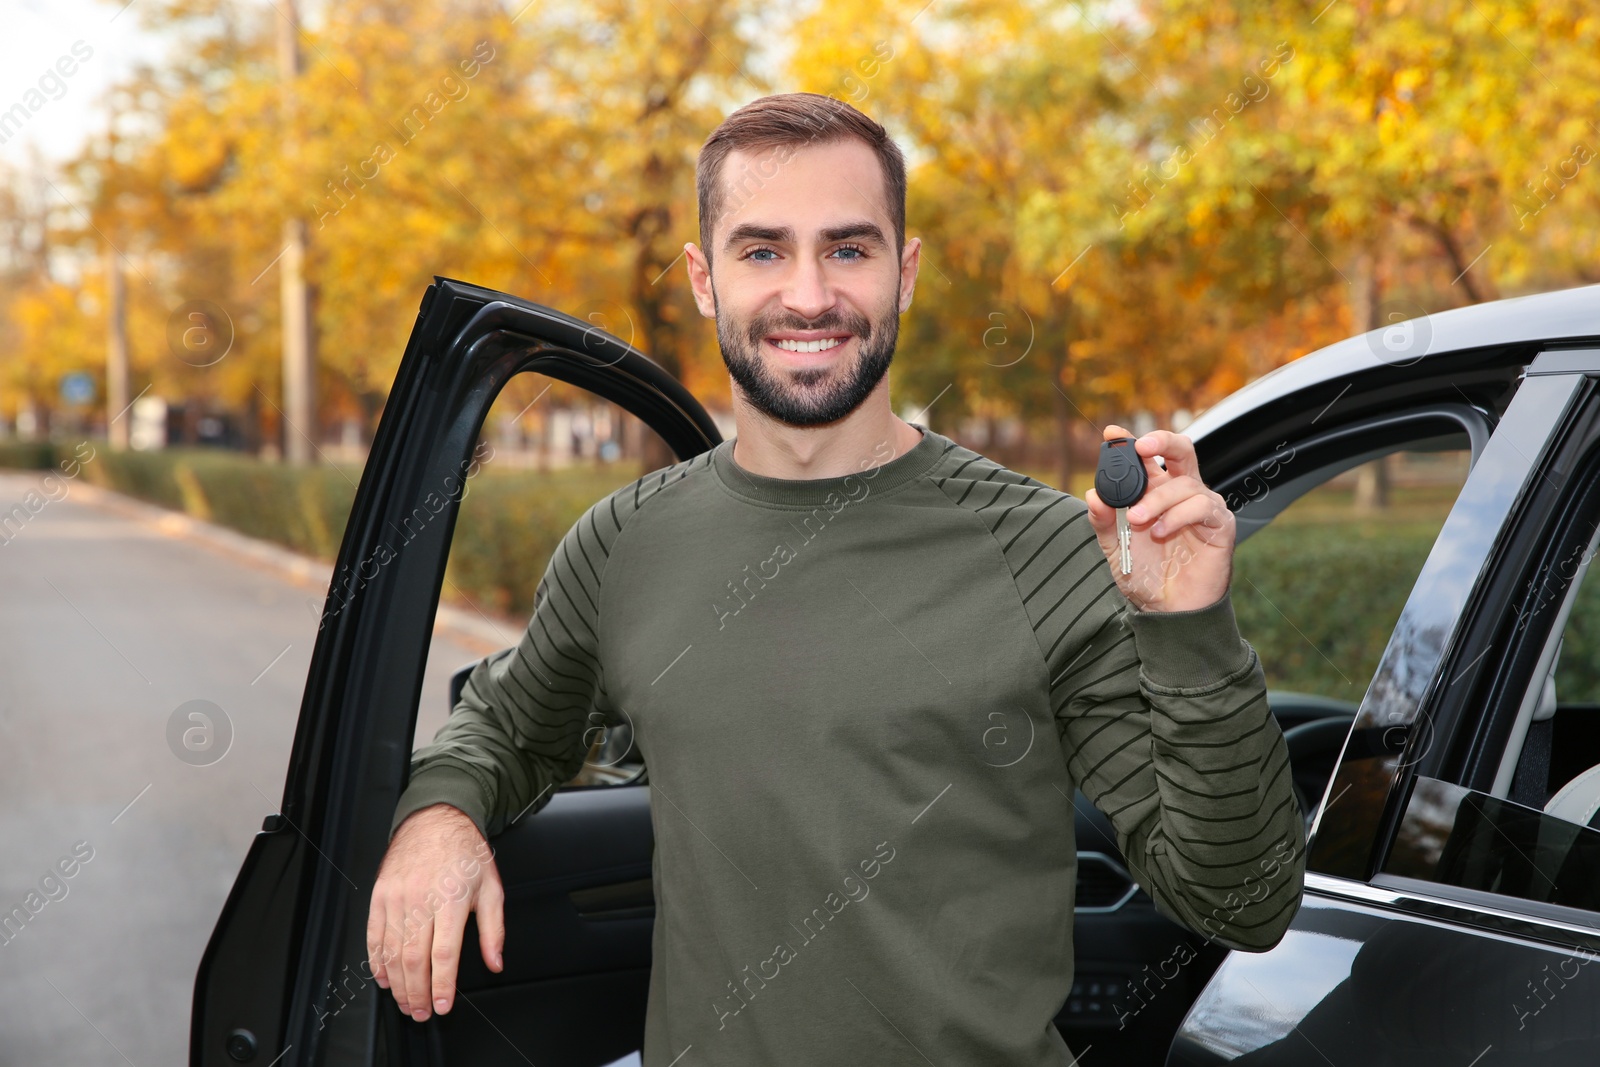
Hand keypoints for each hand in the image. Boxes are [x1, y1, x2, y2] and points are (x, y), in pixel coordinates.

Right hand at [368, 803, 505, 1020]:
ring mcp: (397, 896)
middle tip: (421, 1012)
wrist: (436, 817)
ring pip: (392, 951)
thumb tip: (494, 962)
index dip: (442, 986)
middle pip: (414, 959)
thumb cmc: (465, 851)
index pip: (444, 954)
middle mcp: (421, 899)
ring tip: (405, 1001)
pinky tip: (384, 977)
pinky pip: (374, 935)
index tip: (442, 1005)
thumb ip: (493, 929)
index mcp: (452, 899)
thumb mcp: (491, 887)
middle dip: (417, 993)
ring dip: (397, 983)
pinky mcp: (380, 894)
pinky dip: (377, 961)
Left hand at [1084, 424, 1234, 611]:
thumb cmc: (1145, 576)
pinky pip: (1202, 506)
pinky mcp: (1220, 524)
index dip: (1131, 442)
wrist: (1168, 610)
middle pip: (1181, 450)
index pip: (1147, 458)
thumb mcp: (1115, 548)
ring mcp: (1203, 506)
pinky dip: (1177, 516)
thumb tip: (1092, 494)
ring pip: (1185, 483)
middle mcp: (1181, 493)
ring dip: (1157, 499)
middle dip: (1161, 441)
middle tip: (1141, 448)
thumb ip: (1103, 522)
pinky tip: (1161, 532)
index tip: (1112, 433)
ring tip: (1137, 520)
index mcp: (1155, 492)